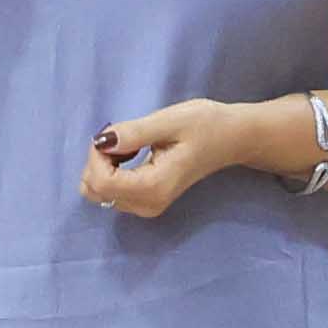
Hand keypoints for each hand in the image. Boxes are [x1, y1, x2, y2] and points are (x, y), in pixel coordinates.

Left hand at [80, 95, 276, 219]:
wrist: (231, 139)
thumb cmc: (206, 125)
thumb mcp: (170, 120)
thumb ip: (134, 133)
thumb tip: (101, 141)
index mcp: (154, 187)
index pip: (101, 181)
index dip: (97, 155)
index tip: (115, 134)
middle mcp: (148, 204)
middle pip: (95, 190)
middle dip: (98, 160)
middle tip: (124, 137)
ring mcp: (147, 206)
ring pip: (99, 192)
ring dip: (104, 164)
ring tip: (132, 145)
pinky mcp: (146, 202)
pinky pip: (110, 190)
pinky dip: (111, 170)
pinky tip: (131, 154)